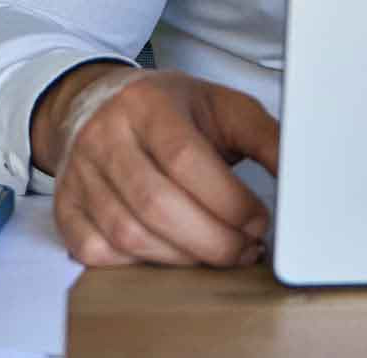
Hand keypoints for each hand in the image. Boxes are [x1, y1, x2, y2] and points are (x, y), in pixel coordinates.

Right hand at [30, 64, 277, 267]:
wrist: (97, 102)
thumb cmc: (169, 109)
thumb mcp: (222, 106)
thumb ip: (265, 137)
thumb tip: (301, 174)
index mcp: (147, 104)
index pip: (185, 159)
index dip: (227, 201)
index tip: (260, 221)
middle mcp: (105, 136)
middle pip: (156, 204)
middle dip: (213, 240)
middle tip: (246, 249)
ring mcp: (79, 172)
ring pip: (129, 234)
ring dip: (183, 258)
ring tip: (217, 254)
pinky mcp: (65, 205)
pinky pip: (97, 250)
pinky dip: (138, 263)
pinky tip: (170, 253)